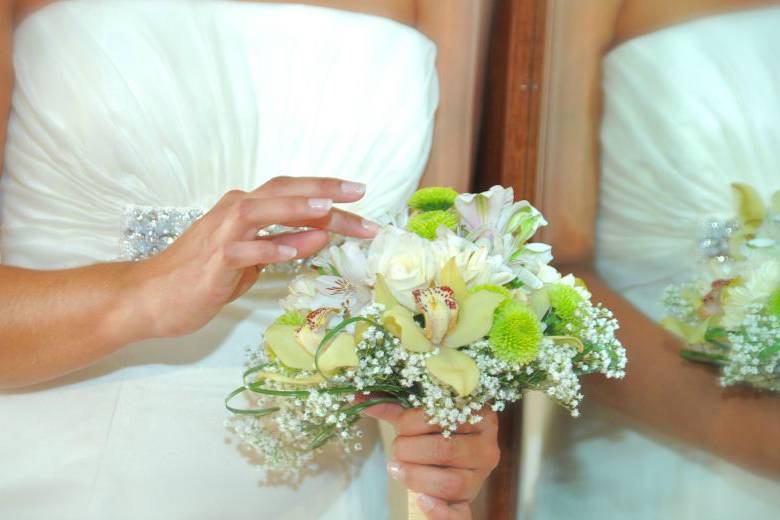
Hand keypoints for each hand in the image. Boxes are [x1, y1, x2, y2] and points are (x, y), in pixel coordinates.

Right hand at [129, 176, 377, 337]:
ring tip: (329, 211)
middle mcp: (234, 212)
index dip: (325, 190)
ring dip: (295, 209)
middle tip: (360, 193)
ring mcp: (220, 234)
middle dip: (322, 190)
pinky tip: (291, 251)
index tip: (359, 195)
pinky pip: (240, 251)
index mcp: (245, 209)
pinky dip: (266, 249)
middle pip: (282, 192)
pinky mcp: (211, 261)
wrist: (151, 297)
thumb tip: (322, 235)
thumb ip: (285, 244)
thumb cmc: (203, 277)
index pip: (290, 191)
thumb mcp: (253, 260)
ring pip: (259, 211)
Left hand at [363, 404, 499, 519]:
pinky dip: (439, 511)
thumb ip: (394, 407)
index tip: (399, 426)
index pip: (442, 417)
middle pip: (444, 450)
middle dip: (409, 450)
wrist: (454, 449)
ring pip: (449, 482)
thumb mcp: (420, 414)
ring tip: (397, 468)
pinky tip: (421, 501)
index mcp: (480, 417)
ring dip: (415, 476)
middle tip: (397, 449)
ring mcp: (481, 477)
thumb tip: (358, 398)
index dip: (411, 422)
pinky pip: (461, 515)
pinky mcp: (470, 500)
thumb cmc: (437, 428)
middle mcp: (487, 447)